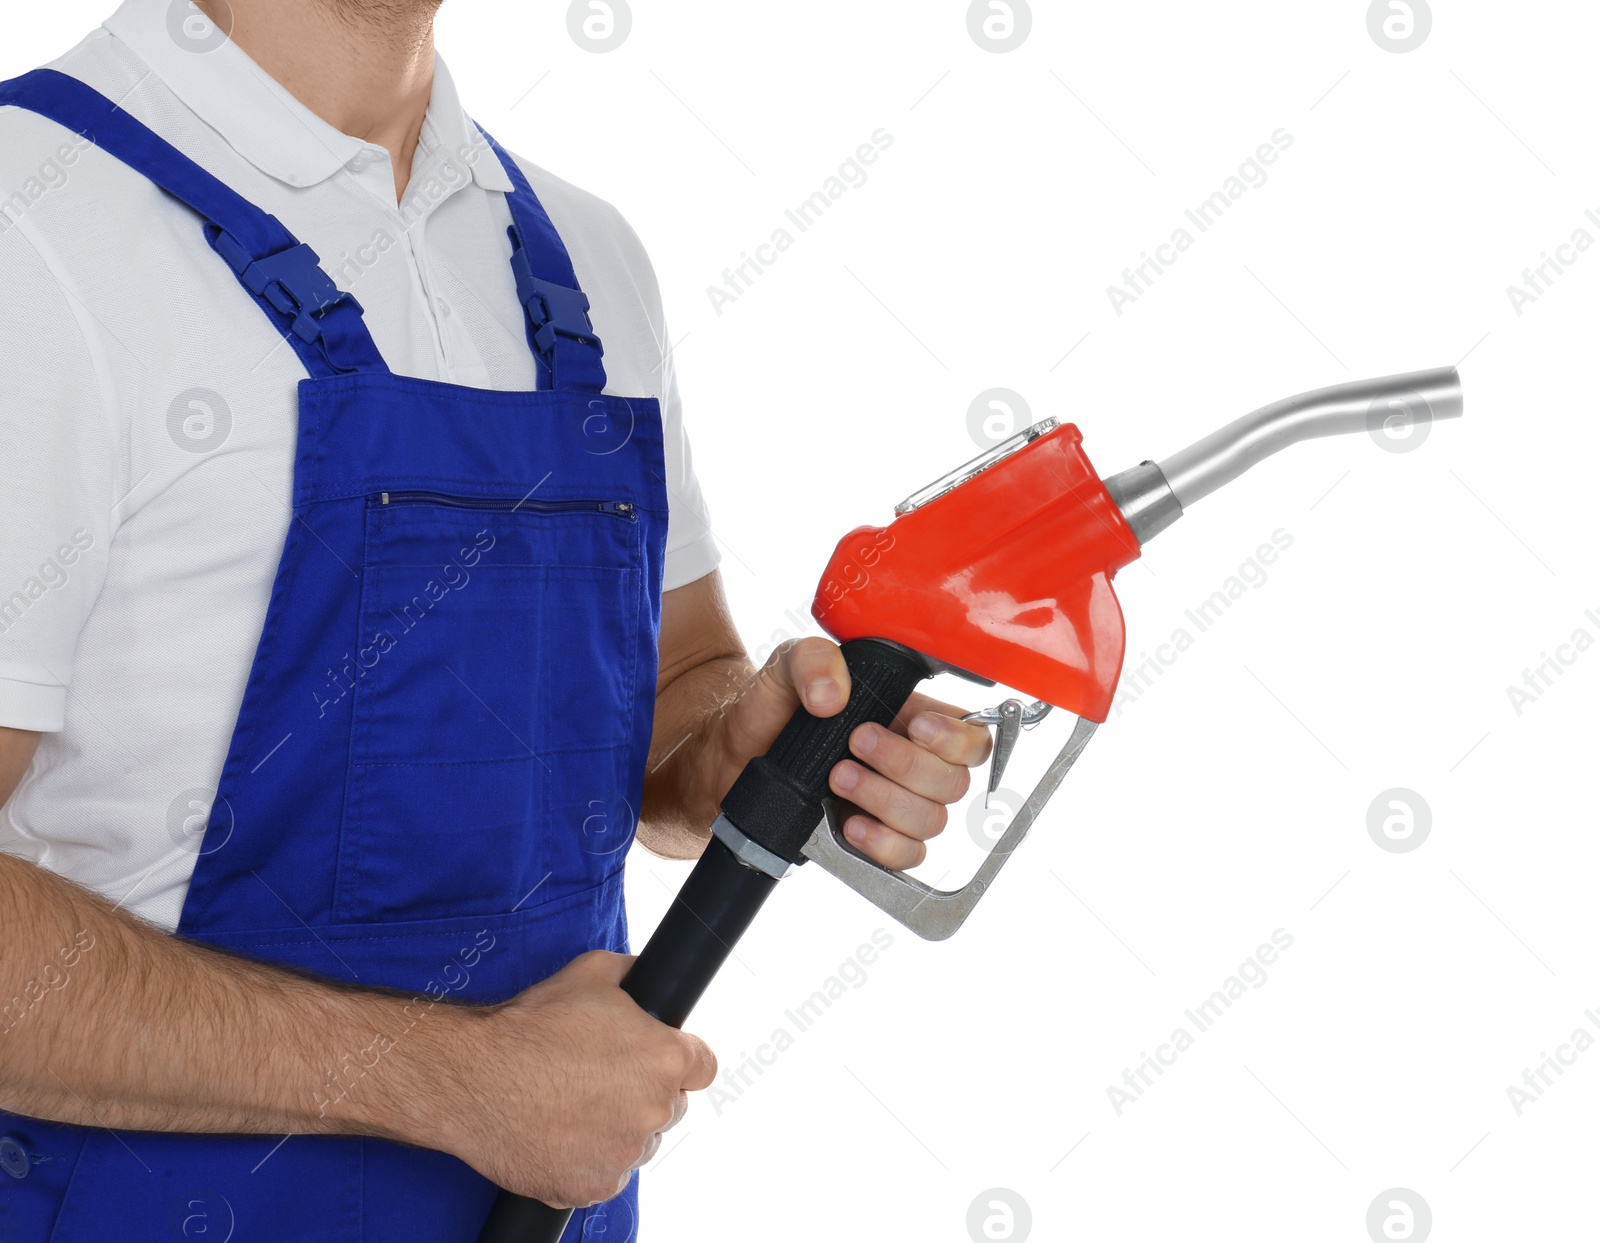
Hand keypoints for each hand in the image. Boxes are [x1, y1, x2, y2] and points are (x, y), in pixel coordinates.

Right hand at [440, 951, 714, 1206]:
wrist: (472, 1078)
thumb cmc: (530, 1025)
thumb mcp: (590, 974)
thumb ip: (634, 975)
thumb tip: (650, 977)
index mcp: (663, 1059)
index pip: (703, 1067)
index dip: (680, 1059)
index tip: (656, 1060)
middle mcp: (653, 1110)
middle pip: (669, 1106)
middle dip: (643, 1093)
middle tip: (598, 1079)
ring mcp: (624, 1154)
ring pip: (637, 1142)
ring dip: (617, 1129)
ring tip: (571, 1106)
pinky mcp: (593, 1187)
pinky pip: (606, 1174)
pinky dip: (588, 1160)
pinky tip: (559, 1134)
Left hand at [716, 638, 992, 869]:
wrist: (729, 758)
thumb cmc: (770, 709)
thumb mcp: (786, 666)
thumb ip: (812, 658)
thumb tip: (834, 695)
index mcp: (911, 718)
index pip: (972, 737)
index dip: (958, 739)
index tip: (916, 727)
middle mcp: (913, 765)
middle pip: (954, 782)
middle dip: (904, 764)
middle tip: (853, 745)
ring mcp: (895, 806)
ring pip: (931, 820)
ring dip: (885, 799)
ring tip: (836, 778)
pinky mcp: (874, 841)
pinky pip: (907, 856)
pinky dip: (882, 842)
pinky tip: (849, 824)